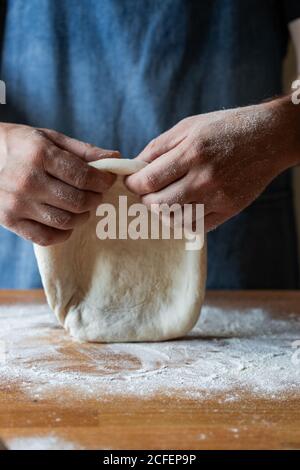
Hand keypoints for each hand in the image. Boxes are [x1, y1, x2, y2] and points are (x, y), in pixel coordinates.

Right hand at [0, 123, 118, 244]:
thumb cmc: (22, 146)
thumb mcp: (51, 139)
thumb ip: (84, 150)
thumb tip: (115, 159)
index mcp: (39, 154)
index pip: (84, 177)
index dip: (103, 181)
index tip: (107, 180)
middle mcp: (27, 180)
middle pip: (78, 202)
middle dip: (95, 199)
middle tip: (96, 194)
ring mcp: (16, 203)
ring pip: (66, 222)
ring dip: (82, 216)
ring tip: (82, 206)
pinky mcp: (9, 221)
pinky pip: (47, 237)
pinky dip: (63, 232)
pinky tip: (65, 221)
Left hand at [126, 99, 298, 230]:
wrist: (269, 137)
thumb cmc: (225, 128)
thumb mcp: (189, 126)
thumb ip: (159, 147)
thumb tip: (135, 167)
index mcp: (192, 152)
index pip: (149, 180)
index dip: (133, 184)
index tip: (131, 182)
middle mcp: (204, 178)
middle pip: (159, 204)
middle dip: (145, 200)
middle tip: (146, 193)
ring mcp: (218, 197)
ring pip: (175, 220)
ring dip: (162, 213)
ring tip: (163, 201)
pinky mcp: (229, 209)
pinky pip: (196, 227)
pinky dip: (182, 222)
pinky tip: (181, 209)